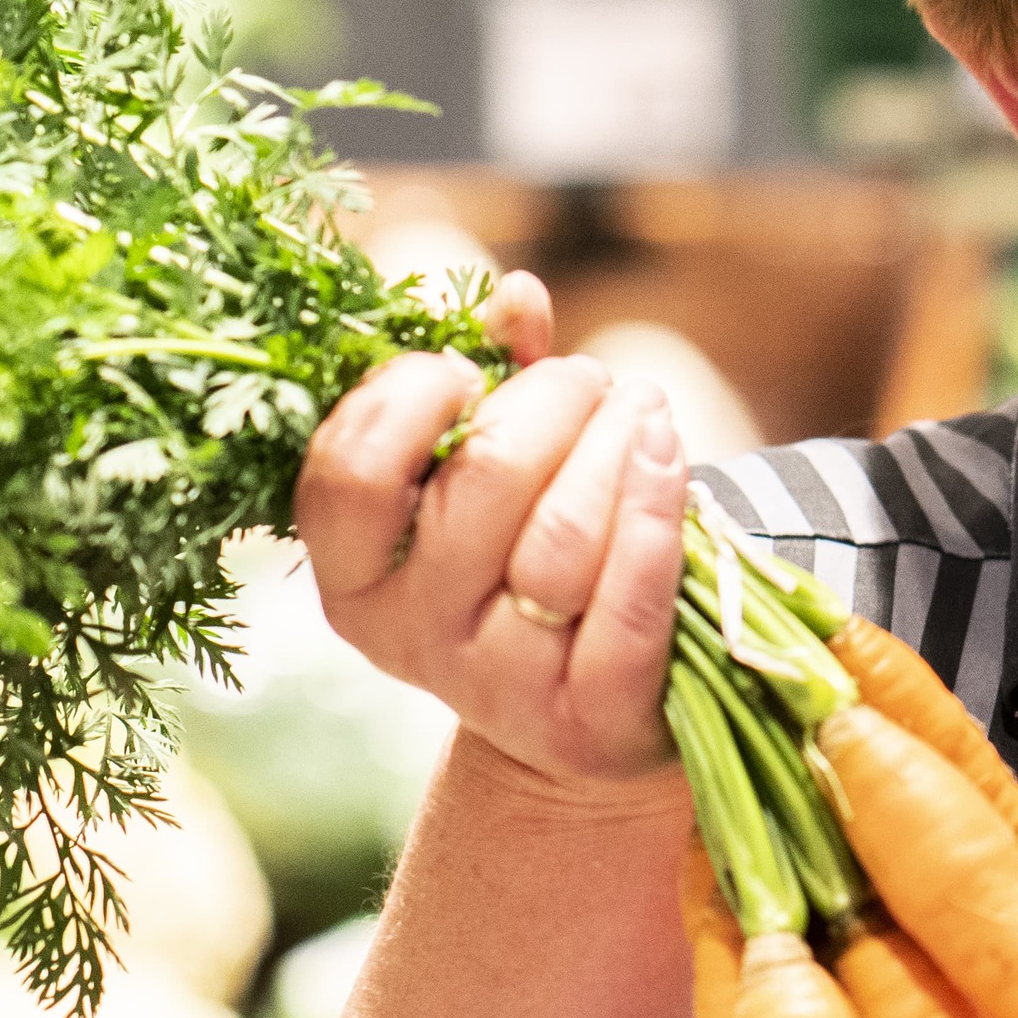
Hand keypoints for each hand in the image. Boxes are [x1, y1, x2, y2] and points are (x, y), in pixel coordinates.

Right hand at [294, 268, 685, 793]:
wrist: (575, 719)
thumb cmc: (517, 564)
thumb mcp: (478, 479)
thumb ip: (487, 383)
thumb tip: (518, 297)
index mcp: (354, 577)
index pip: (350, 473)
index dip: (409, 394)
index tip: (463, 371)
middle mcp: (413, 638)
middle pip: (480, 482)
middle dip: (549, 401)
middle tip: (588, 382)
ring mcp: (502, 686)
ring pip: (563, 537)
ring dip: (616, 443)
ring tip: (641, 409)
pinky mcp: (593, 720)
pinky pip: (632, 602)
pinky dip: (658, 512)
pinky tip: (668, 455)